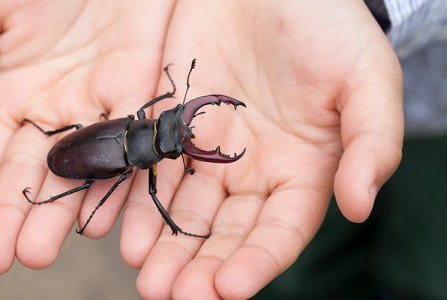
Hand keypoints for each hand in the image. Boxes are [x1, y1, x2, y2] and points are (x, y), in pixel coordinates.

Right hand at [0, 0, 174, 274]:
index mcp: (10, 101)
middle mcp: (54, 116)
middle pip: (34, 177)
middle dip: (15, 220)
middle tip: (1, 261)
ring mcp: (98, 109)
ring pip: (83, 171)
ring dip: (63, 213)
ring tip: (40, 252)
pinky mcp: (140, 93)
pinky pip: (131, 141)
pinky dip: (120, 178)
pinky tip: (103, 216)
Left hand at [118, 1, 402, 297]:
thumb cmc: (328, 25)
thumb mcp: (366, 79)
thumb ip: (370, 144)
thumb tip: (359, 207)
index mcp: (302, 172)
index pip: (279, 232)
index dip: (256, 262)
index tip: (228, 287)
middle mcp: (252, 172)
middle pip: (225, 233)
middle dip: (200, 267)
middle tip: (172, 294)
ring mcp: (209, 151)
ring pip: (185, 211)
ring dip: (165, 247)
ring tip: (144, 277)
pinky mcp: (172, 126)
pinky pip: (153, 170)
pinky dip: (139, 202)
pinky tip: (125, 233)